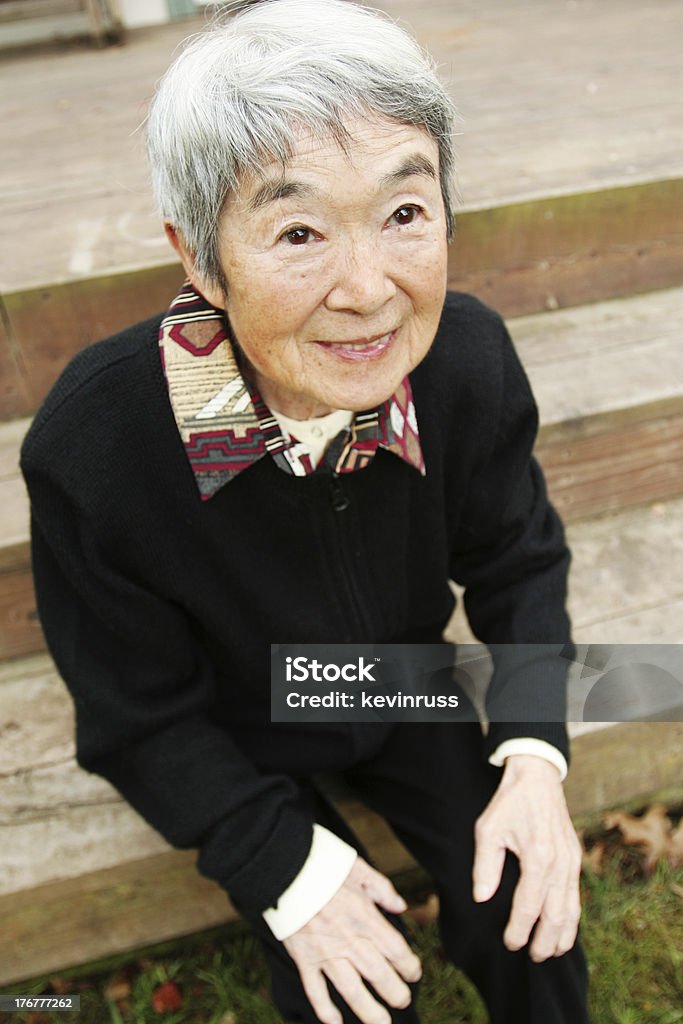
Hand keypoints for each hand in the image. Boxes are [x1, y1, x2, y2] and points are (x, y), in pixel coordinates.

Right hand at [282, 856, 421, 1023]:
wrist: (285, 869)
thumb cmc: (323, 865)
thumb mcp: (359, 868)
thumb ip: (382, 888)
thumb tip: (401, 906)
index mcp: (365, 917)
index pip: (396, 950)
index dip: (409, 966)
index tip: (414, 973)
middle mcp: (349, 940)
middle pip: (379, 975)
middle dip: (395, 993)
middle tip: (403, 1001)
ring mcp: (325, 953)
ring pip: (352, 990)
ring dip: (369, 1011)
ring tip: (382, 1023)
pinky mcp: (304, 959)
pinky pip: (315, 991)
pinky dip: (325, 1010)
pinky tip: (335, 1023)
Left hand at [472, 754, 581, 961]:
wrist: (537, 777)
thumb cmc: (509, 802)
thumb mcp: (488, 828)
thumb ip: (485, 865)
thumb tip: (482, 898)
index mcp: (537, 856)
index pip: (528, 906)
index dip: (519, 929)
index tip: (509, 943)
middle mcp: (560, 863)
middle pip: (556, 915)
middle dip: (544, 941)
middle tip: (531, 957)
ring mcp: (571, 861)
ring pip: (572, 909)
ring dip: (562, 935)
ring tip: (549, 952)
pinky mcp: (575, 858)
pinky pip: (576, 895)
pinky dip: (572, 917)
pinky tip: (563, 929)